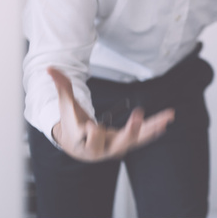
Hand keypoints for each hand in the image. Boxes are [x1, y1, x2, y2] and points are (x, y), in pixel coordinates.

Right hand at [48, 67, 174, 161]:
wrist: (78, 144)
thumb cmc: (72, 123)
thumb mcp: (65, 105)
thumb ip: (61, 87)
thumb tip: (49, 68)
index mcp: (85, 143)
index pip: (89, 139)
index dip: (91, 134)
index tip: (92, 127)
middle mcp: (104, 149)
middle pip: (119, 143)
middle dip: (130, 131)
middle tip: (138, 115)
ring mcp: (118, 146)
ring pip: (137, 139)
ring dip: (152, 128)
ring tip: (167, 117)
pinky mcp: (128, 141)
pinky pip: (144, 136)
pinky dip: (155, 128)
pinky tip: (167, 120)